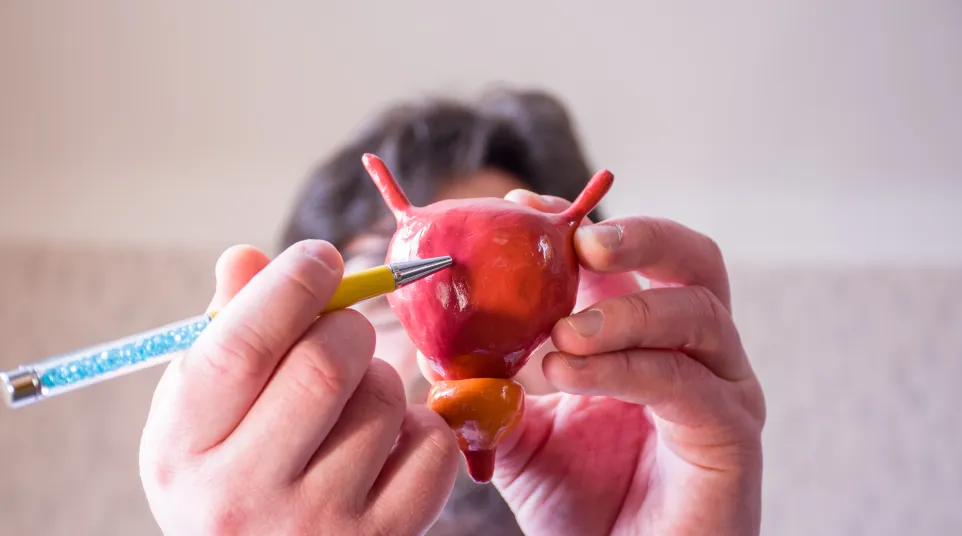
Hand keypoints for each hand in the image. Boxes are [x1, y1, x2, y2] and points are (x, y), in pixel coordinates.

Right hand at [139, 241, 459, 534]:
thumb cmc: (230, 474)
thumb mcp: (199, 415)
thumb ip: (224, 335)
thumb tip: (247, 257)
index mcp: (182, 450)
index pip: (240, 347)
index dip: (291, 285)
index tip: (321, 258)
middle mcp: (240, 496)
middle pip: (323, 364)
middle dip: (346, 326)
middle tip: (342, 331)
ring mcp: (315, 525)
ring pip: (381, 400)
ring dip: (379, 378)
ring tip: (353, 402)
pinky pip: (431, 447)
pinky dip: (421, 426)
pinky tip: (388, 443)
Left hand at [489, 191, 766, 535]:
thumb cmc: (578, 506)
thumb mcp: (519, 431)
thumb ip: (491, 380)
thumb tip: (436, 335)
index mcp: (646, 337)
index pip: (631, 257)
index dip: (582, 224)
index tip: (524, 207)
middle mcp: (695, 353)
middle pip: (693, 260)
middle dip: (639, 236)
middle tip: (581, 239)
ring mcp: (722, 390)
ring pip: (696, 314)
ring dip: (624, 311)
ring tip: (560, 332)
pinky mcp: (732, 436)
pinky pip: (684, 382)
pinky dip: (623, 368)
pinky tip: (568, 371)